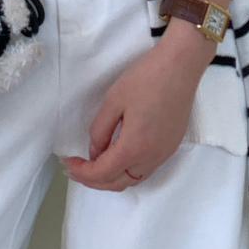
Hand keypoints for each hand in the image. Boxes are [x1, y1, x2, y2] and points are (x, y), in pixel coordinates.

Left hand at [60, 40, 203, 191]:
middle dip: (94, 180)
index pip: (103, 173)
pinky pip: (145, 169)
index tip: (67, 162)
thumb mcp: (114, 100)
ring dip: (112, 177)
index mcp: (134, 148)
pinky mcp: (171, 146)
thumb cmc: (146, 79)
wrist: (181, 66)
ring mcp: (164, 154)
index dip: (82, 172)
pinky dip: (127, 169)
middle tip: (76, 168)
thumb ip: (100, 130)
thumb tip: (95, 152)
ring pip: (133, 179)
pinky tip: (117, 155)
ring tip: (94, 164)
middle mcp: (151, 158)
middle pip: (118, 183)